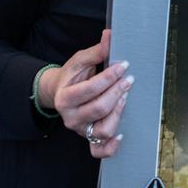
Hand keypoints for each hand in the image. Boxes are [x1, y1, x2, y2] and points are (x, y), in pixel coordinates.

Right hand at [39, 30, 132, 159]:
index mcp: (64, 98)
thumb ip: (96, 52)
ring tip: (124, 97)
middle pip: (99, 109)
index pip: (90, 89)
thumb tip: (110, 35)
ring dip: (118, 113)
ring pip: (102, 130)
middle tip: (128, 79)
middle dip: (117, 92)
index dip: (109, 77)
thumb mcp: (79, 61)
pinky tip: (121, 135)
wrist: (59, 93)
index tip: (123, 66)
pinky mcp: (87, 138)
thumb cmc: (71, 76)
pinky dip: (111, 147)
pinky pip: (99, 151)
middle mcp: (70, 117)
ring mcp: (79, 130)